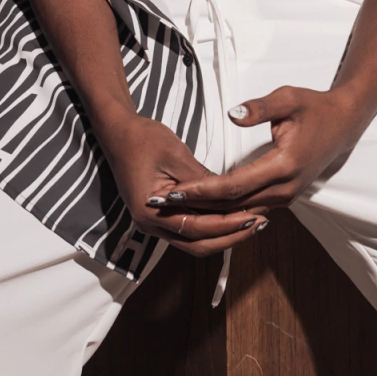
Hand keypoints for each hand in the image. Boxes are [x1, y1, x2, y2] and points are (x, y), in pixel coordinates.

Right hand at [97, 111, 266, 257]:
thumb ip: (202, 180)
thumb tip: (232, 196)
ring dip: (223, 235)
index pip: (198, 228)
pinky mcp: (158, 216)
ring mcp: (153, 223)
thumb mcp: (177, 155)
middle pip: (198, 244)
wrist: (117, 132)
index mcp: (151, 211)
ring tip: (251, 223)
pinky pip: (188, 231)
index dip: (228, 225)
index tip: (254, 216)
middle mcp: (150, 224)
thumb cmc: (144, 139)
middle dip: (230, 237)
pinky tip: (230, 217)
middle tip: (259, 224)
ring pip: (194, 241)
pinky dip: (211, 227)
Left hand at [165, 86, 362, 214]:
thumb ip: (260, 107)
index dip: (202, 190)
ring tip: (178, 206)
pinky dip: (227, 208)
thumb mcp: (288, 98)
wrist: (344, 123)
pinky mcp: (285, 196)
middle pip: (233, 205)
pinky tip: (204, 206)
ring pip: (242, 211)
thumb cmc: (315, 108)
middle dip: (198, 205)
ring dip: (210, 210)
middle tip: (164, 202)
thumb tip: (234, 114)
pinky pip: (252, 208)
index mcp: (284, 165)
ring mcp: (287, 196)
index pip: (233, 186)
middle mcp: (285, 188)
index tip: (175, 189)